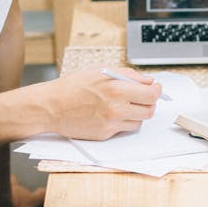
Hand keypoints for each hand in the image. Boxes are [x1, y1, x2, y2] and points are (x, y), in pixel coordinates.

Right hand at [44, 66, 161, 139]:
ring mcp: (111, 123)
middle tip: (142, 97)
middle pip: (149, 110)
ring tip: (123, 105)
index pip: (152, 94)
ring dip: (136, 113)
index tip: (155, 88)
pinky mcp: (105, 134)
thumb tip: (148, 81)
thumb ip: (128, 75)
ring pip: (138, 122)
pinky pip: (123, 129)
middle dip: (149, 103)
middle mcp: (116, 108)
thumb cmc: (73, 87)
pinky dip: (122, 121)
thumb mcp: (101, 71)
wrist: (51, 106)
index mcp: (117, 89)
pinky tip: (109, 113)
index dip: (156, 90)